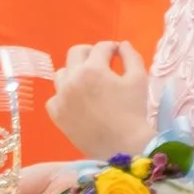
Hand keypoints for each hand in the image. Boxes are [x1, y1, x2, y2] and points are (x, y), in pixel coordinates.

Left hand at [49, 41, 151, 158]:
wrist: (124, 148)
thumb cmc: (134, 112)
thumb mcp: (139, 80)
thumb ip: (131, 56)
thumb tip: (122, 44)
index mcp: (93, 69)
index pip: (101, 48)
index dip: (112, 47)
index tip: (117, 52)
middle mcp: (72, 79)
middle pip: (76, 53)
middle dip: (91, 53)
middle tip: (102, 62)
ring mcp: (61, 97)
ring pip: (62, 73)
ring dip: (74, 72)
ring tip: (88, 82)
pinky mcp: (56, 114)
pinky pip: (55, 97)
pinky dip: (64, 96)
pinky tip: (77, 102)